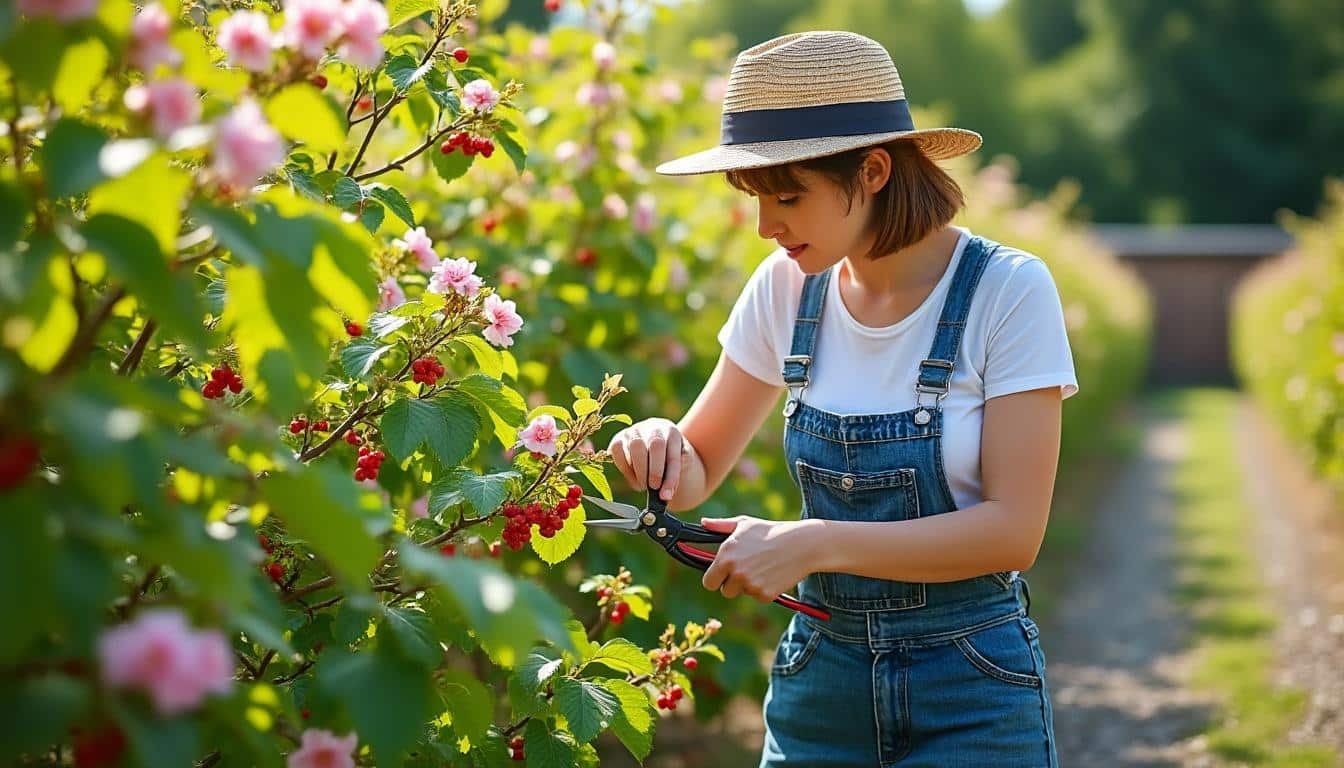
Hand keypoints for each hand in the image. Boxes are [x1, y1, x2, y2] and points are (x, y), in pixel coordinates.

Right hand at [607, 417, 688, 500]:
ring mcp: (635, 430)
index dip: (670, 477)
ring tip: (643, 485)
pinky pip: (617, 449)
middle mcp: (653, 427)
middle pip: (655, 445)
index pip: (673, 454)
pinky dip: (623, 467)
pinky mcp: (619, 437)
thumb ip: (675, 476)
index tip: (666, 495)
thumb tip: (665, 493)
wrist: (656, 447)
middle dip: (655, 471)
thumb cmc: (669, 459)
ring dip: (639, 471)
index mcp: (672, 432)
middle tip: (654, 488)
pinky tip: (632, 477)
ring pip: (635, 447)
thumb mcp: (680, 464)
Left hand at [699, 516, 818, 602]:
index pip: (708, 582)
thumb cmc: (770, 531)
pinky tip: (773, 573)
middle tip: (746, 570)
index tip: (723, 575)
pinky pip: (758, 597)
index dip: (716, 579)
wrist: (801, 544)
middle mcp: (735, 572)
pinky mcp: (764, 595)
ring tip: (762, 567)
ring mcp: (750, 584)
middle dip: (732, 584)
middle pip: (725, 591)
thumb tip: (703, 522)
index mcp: (726, 556)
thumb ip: (720, 526)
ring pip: (742, 593)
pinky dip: (764, 589)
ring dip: (748, 585)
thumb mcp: (744, 524)